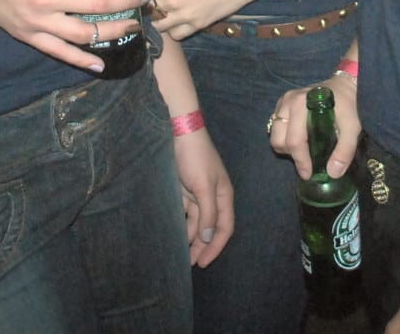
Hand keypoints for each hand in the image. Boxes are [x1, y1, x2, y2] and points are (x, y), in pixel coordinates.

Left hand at [142, 0, 272, 36]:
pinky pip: (175, 34)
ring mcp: (183, 16)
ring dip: (157, 16)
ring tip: (164, 7)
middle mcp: (170, 0)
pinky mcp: (197, 26)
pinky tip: (178, 18)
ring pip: (157, 24)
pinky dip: (173, 28)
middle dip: (147, 0)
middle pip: (145, 7)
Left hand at [172, 128, 233, 266]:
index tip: (203, 262)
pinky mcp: (184, 192)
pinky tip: (175, 236)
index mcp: (224, 196)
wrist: (180, 134)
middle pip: (210, 228)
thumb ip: (208, 213)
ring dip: (191, 239)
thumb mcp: (204, 186)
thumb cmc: (196, 158)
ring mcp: (198, 195)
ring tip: (181, 256)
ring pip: (197, 224)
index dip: (216, 247)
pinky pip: (185, 215)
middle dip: (202, 247)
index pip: (224, 228)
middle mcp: (213, 198)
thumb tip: (209, 238)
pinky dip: (182, 226)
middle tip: (190, 265)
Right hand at [269, 73, 358, 178]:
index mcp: (302, 105)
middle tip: (308, 160)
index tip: (308, 174)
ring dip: (286, 147)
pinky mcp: (282, 103)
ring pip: (275, 135)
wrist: (346, 85)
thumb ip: (344, 151)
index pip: (294, 141)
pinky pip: (276, 127)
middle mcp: (289, 102)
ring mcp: (283, 101)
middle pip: (279, 140)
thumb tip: (332, 173)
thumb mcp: (352, 128)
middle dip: (292, 155)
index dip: (301, 161)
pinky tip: (301, 137)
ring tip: (305, 148)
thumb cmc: (349, 105)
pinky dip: (285, 137)